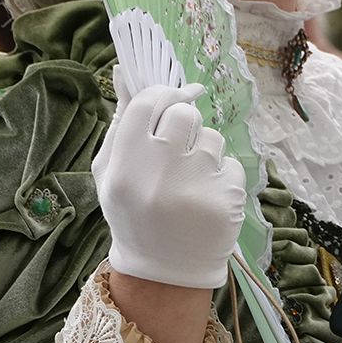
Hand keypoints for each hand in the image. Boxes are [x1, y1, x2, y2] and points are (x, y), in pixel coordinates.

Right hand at [94, 83, 245, 288]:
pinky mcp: (227, 199)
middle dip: (183, 124)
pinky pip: (230, 163)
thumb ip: (120, 121)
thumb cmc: (132, 212)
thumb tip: (125, 71)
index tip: (173, 98)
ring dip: (203, 151)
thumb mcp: (111, 172)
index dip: (164, 93)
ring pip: (211, 137)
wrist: (162, 271)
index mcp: (125, 166)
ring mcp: (196, 186)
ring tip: (189, 182)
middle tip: (178, 147)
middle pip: (184, 113)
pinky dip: (220, 177)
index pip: (150, 102)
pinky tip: (204, 199)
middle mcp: (160, 174)